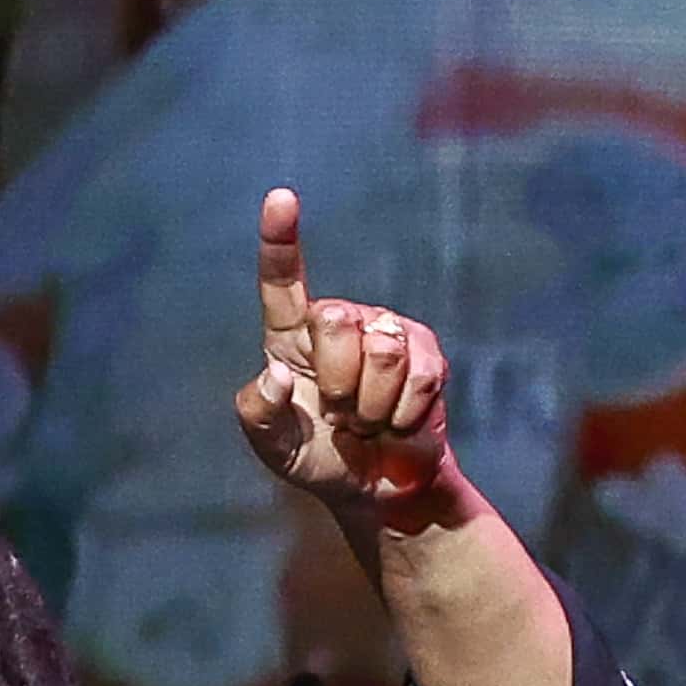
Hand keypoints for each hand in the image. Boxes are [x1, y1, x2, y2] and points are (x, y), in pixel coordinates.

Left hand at [233, 186, 451, 518]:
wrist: (374, 488)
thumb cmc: (318, 459)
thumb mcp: (275, 448)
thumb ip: (258, 415)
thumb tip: (273, 374)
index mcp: (291, 337)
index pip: (282, 282)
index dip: (281, 240)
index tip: (281, 197)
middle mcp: (340, 321)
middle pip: (337, 321)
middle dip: (338, 382)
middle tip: (340, 413)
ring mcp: (386, 331)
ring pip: (383, 350)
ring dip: (373, 405)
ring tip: (367, 419)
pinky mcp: (426, 351)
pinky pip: (420, 375)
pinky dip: (403, 414)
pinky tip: (396, 422)